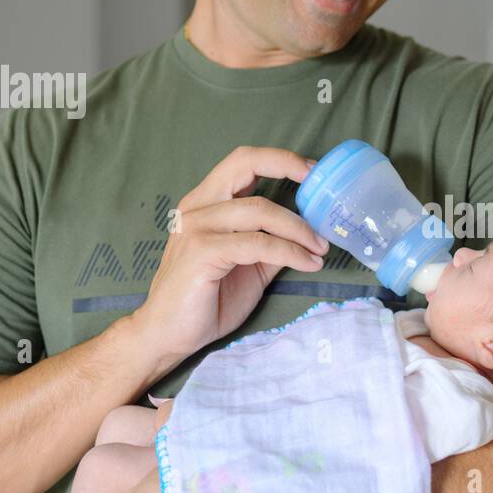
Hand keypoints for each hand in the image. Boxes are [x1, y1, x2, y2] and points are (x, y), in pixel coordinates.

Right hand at [130, 146, 329, 372]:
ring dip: (299, 229)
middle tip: (324, 192)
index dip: (280, 158)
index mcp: (207, 202)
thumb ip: (274, 243)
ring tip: (321, 249)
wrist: (168, 335)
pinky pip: (258, 244)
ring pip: (260, 210)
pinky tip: (308, 263)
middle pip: (245, 164)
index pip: (243, 161)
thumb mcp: (251, 265)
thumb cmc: (206, 299)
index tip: (313, 170)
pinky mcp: (202, 252)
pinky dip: (290, 252)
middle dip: (289, 167)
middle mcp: (198, 206)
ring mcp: (197, 227)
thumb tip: (310, 234)